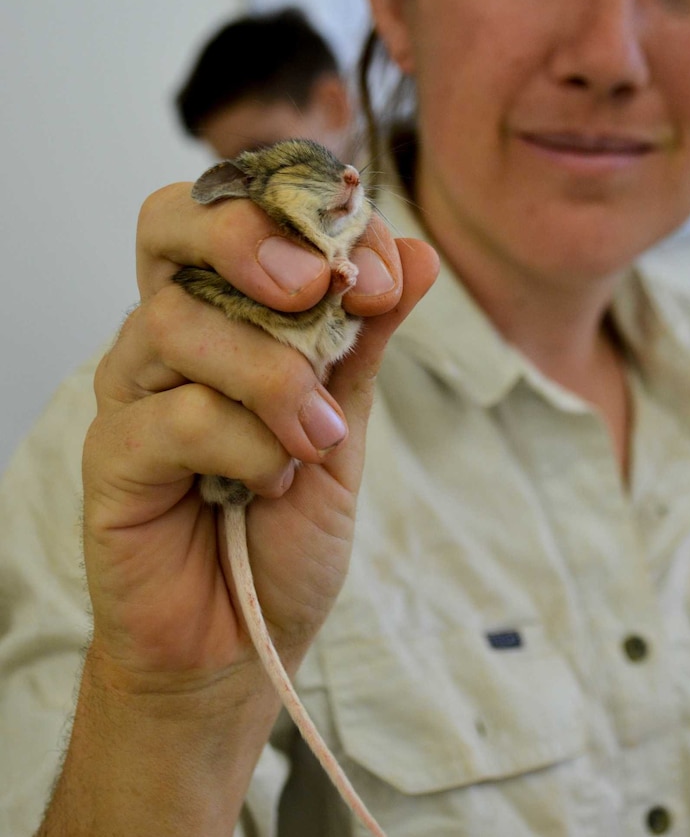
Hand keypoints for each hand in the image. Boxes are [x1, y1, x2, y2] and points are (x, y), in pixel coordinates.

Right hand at [84, 181, 437, 690]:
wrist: (246, 638)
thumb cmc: (289, 525)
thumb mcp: (347, 419)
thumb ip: (366, 337)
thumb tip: (418, 255)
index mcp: (223, 310)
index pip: (239, 210)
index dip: (310, 217)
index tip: (388, 274)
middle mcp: (169, 335)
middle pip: (169, 224)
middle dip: (248, 238)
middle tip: (316, 286)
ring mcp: (132, 391)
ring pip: (180, 321)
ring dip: (272, 377)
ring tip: (318, 441)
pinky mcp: (111, 456)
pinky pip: (175, 416)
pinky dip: (245, 445)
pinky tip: (272, 481)